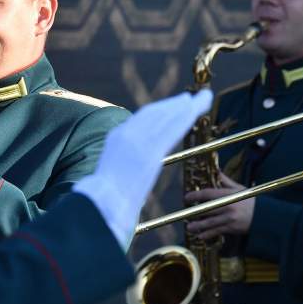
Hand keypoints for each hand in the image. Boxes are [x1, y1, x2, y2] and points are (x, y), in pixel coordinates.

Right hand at [73, 89, 213, 250]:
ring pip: (166, 116)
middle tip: (192, 98)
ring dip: (185, 106)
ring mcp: (138, 142)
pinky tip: (197, 108)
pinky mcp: (150, 151)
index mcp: (115, 139)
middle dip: (174, 104)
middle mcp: (125, 135)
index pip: (141, 119)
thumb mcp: (108, 177)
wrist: (100, 205)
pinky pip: (172, 128)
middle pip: (154, 113)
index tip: (174, 106)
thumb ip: (121, 168)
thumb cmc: (101, 200)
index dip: (160, 111)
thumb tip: (130, 173)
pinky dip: (186, 115)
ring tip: (203, 98)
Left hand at [185, 172, 253, 238]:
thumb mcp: (240, 189)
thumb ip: (226, 181)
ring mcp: (230, 218)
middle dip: (195, 212)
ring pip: (211, 222)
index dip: (196, 195)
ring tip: (189, 227)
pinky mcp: (233, 228)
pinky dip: (209, 234)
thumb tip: (217, 171)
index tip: (187, 197)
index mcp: (228, 195)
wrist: (266, 216)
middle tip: (185, 214)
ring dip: (199, 225)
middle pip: (207, 209)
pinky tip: (200, 236)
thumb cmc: (251, 200)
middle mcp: (228, 207)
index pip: (208, 194)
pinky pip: (218, 231)